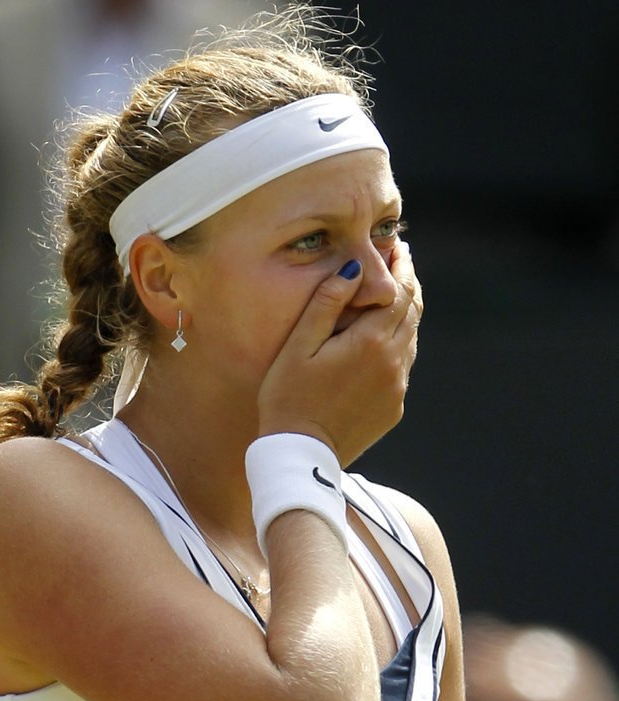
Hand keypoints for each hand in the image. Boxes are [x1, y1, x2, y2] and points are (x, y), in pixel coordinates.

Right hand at [257, 241, 422, 464]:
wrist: (300, 453)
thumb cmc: (288, 397)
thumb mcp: (298, 345)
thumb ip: (327, 302)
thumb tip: (354, 268)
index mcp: (372, 341)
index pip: (400, 290)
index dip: (401, 265)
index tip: (397, 247)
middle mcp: (393, 362)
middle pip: (413, 311)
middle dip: (408, 283)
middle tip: (399, 263)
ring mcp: (396, 388)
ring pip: (411, 338)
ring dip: (405, 314)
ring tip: (390, 298)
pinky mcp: (393, 408)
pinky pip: (403, 367)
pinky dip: (398, 345)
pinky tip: (381, 341)